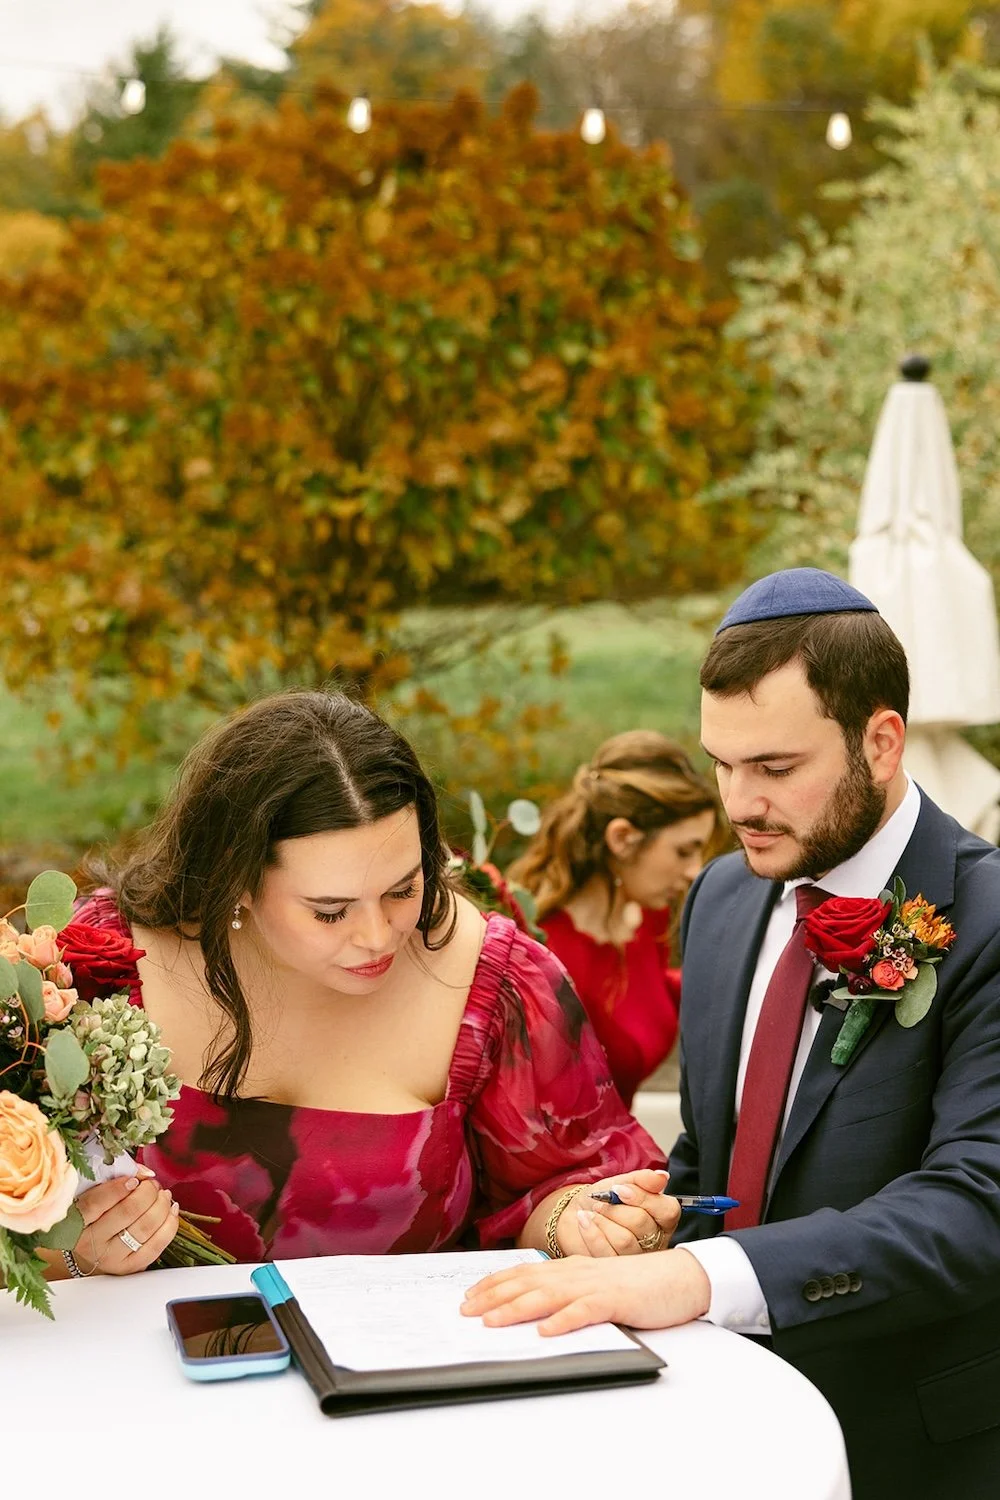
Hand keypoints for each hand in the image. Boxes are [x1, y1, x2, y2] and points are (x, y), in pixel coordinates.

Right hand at [73, 1170, 179, 1275]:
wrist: (92, 1249)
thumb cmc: (94, 1216)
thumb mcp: (92, 1195)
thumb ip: (112, 1180)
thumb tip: (144, 1172)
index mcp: (75, 1222)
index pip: (96, 1203)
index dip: (118, 1187)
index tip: (134, 1180)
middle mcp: (91, 1243)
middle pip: (128, 1212)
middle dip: (147, 1192)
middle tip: (152, 1184)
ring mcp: (111, 1258)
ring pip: (145, 1227)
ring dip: (161, 1205)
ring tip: (163, 1195)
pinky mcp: (129, 1267)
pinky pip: (157, 1245)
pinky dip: (170, 1224)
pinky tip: (172, 1210)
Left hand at [462, 1247, 710, 1335]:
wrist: (680, 1277)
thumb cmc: (637, 1284)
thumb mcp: (596, 1284)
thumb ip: (569, 1290)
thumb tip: (537, 1307)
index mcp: (571, 1268)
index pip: (524, 1272)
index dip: (495, 1283)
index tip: (469, 1295)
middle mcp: (577, 1272)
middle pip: (528, 1282)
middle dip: (494, 1296)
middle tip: (465, 1311)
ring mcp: (596, 1285)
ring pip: (549, 1295)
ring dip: (517, 1308)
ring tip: (492, 1322)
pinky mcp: (617, 1301)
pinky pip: (586, 1311)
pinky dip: (564, 1320)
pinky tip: (546, 1331)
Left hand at [556, 1168, 679, 1256]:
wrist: (576, 1213)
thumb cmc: (604, 1199)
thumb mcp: (622, 1183)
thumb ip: (643, 1180)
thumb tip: (662, 1177)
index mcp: (662, 1218)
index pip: (668, 1210)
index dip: (643, 1198)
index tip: (618, 1190)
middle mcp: (654, 1241)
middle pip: (642, 1224)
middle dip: (616, 1209)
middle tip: (601, 1202)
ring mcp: (636, 1258)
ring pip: (624, 1240)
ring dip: (603, 1221)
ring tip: (593, 1212)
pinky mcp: (616, 1271)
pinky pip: (606, 1253)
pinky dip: (592, 1232)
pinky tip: (585, 1221)